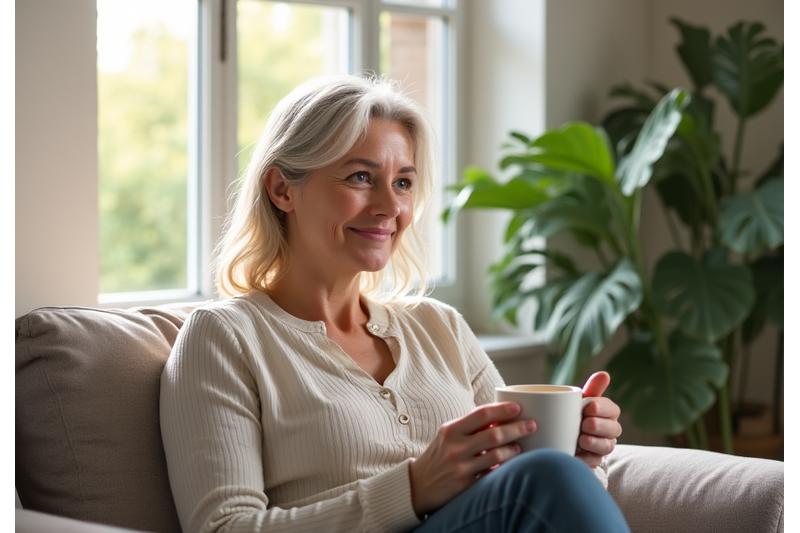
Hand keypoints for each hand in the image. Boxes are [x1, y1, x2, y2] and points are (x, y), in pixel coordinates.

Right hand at [408, 402, 536, 515]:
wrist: (418, 484)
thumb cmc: (439, 455)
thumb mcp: (448, 435)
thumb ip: (470, 427)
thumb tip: (501, 417)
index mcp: (451, 430)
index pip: (481, 414)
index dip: (502, 410)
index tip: (518, 408)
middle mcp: (455, 447)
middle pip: (494, 434)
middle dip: (517, 428)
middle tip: (532, 425)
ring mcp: (460, 467)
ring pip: (496, 455)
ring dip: (513, 450)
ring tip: (520, 447)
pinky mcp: (465, 485)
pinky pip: (491, 474)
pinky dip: (502, 468)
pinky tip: (508, 465)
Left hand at [577, 371, 621, 468]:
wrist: (553, 436)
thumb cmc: (570, 413)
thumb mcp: (576, 401)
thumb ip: (591, 389)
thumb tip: (604, 373)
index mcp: (606, 413)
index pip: (612, 409)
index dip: (603, 408)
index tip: (588, 406)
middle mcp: (608, 430)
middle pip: (613, 429)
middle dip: (600, 426)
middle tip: (585, 424)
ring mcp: (601, 447)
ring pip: (607, 446)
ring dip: (596, 443)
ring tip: (581, 439)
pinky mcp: (592, 461)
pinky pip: (595, 462)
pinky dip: (587, 459)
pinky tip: (577, 455)